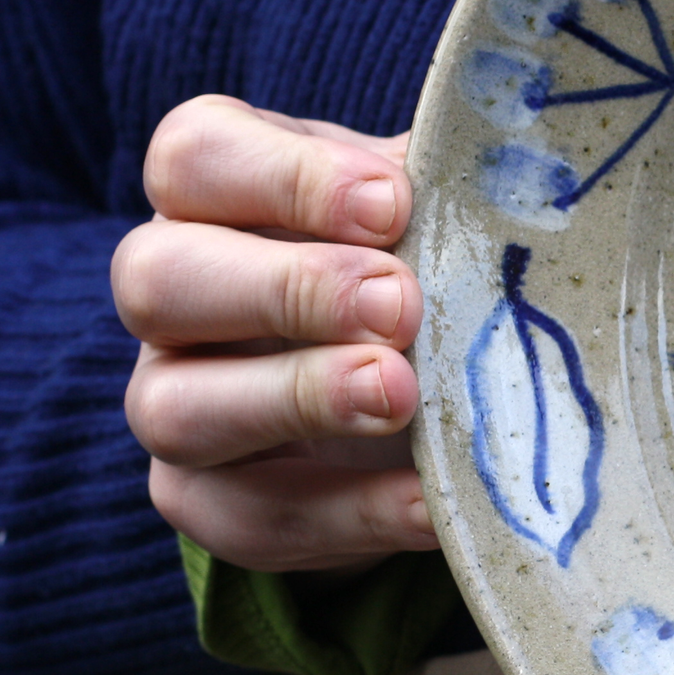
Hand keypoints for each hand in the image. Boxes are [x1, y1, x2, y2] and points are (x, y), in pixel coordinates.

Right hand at [114, 96, 436, 573]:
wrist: (406, 394)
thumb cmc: (416, 264)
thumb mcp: (429, 214)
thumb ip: (447, 194)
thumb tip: (514, 184)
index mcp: (217, 193)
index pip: (195, 158)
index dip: (287, 178)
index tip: (394, 206)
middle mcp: (172, 292)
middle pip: (158, 277)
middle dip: (289, 290)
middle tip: (402, 307)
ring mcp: (173, 399)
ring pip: (175, 408)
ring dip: (298, 400)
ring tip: (402, 397)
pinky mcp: (205, 499)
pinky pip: (250, 516)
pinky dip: (351, 513)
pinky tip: (432, 503)